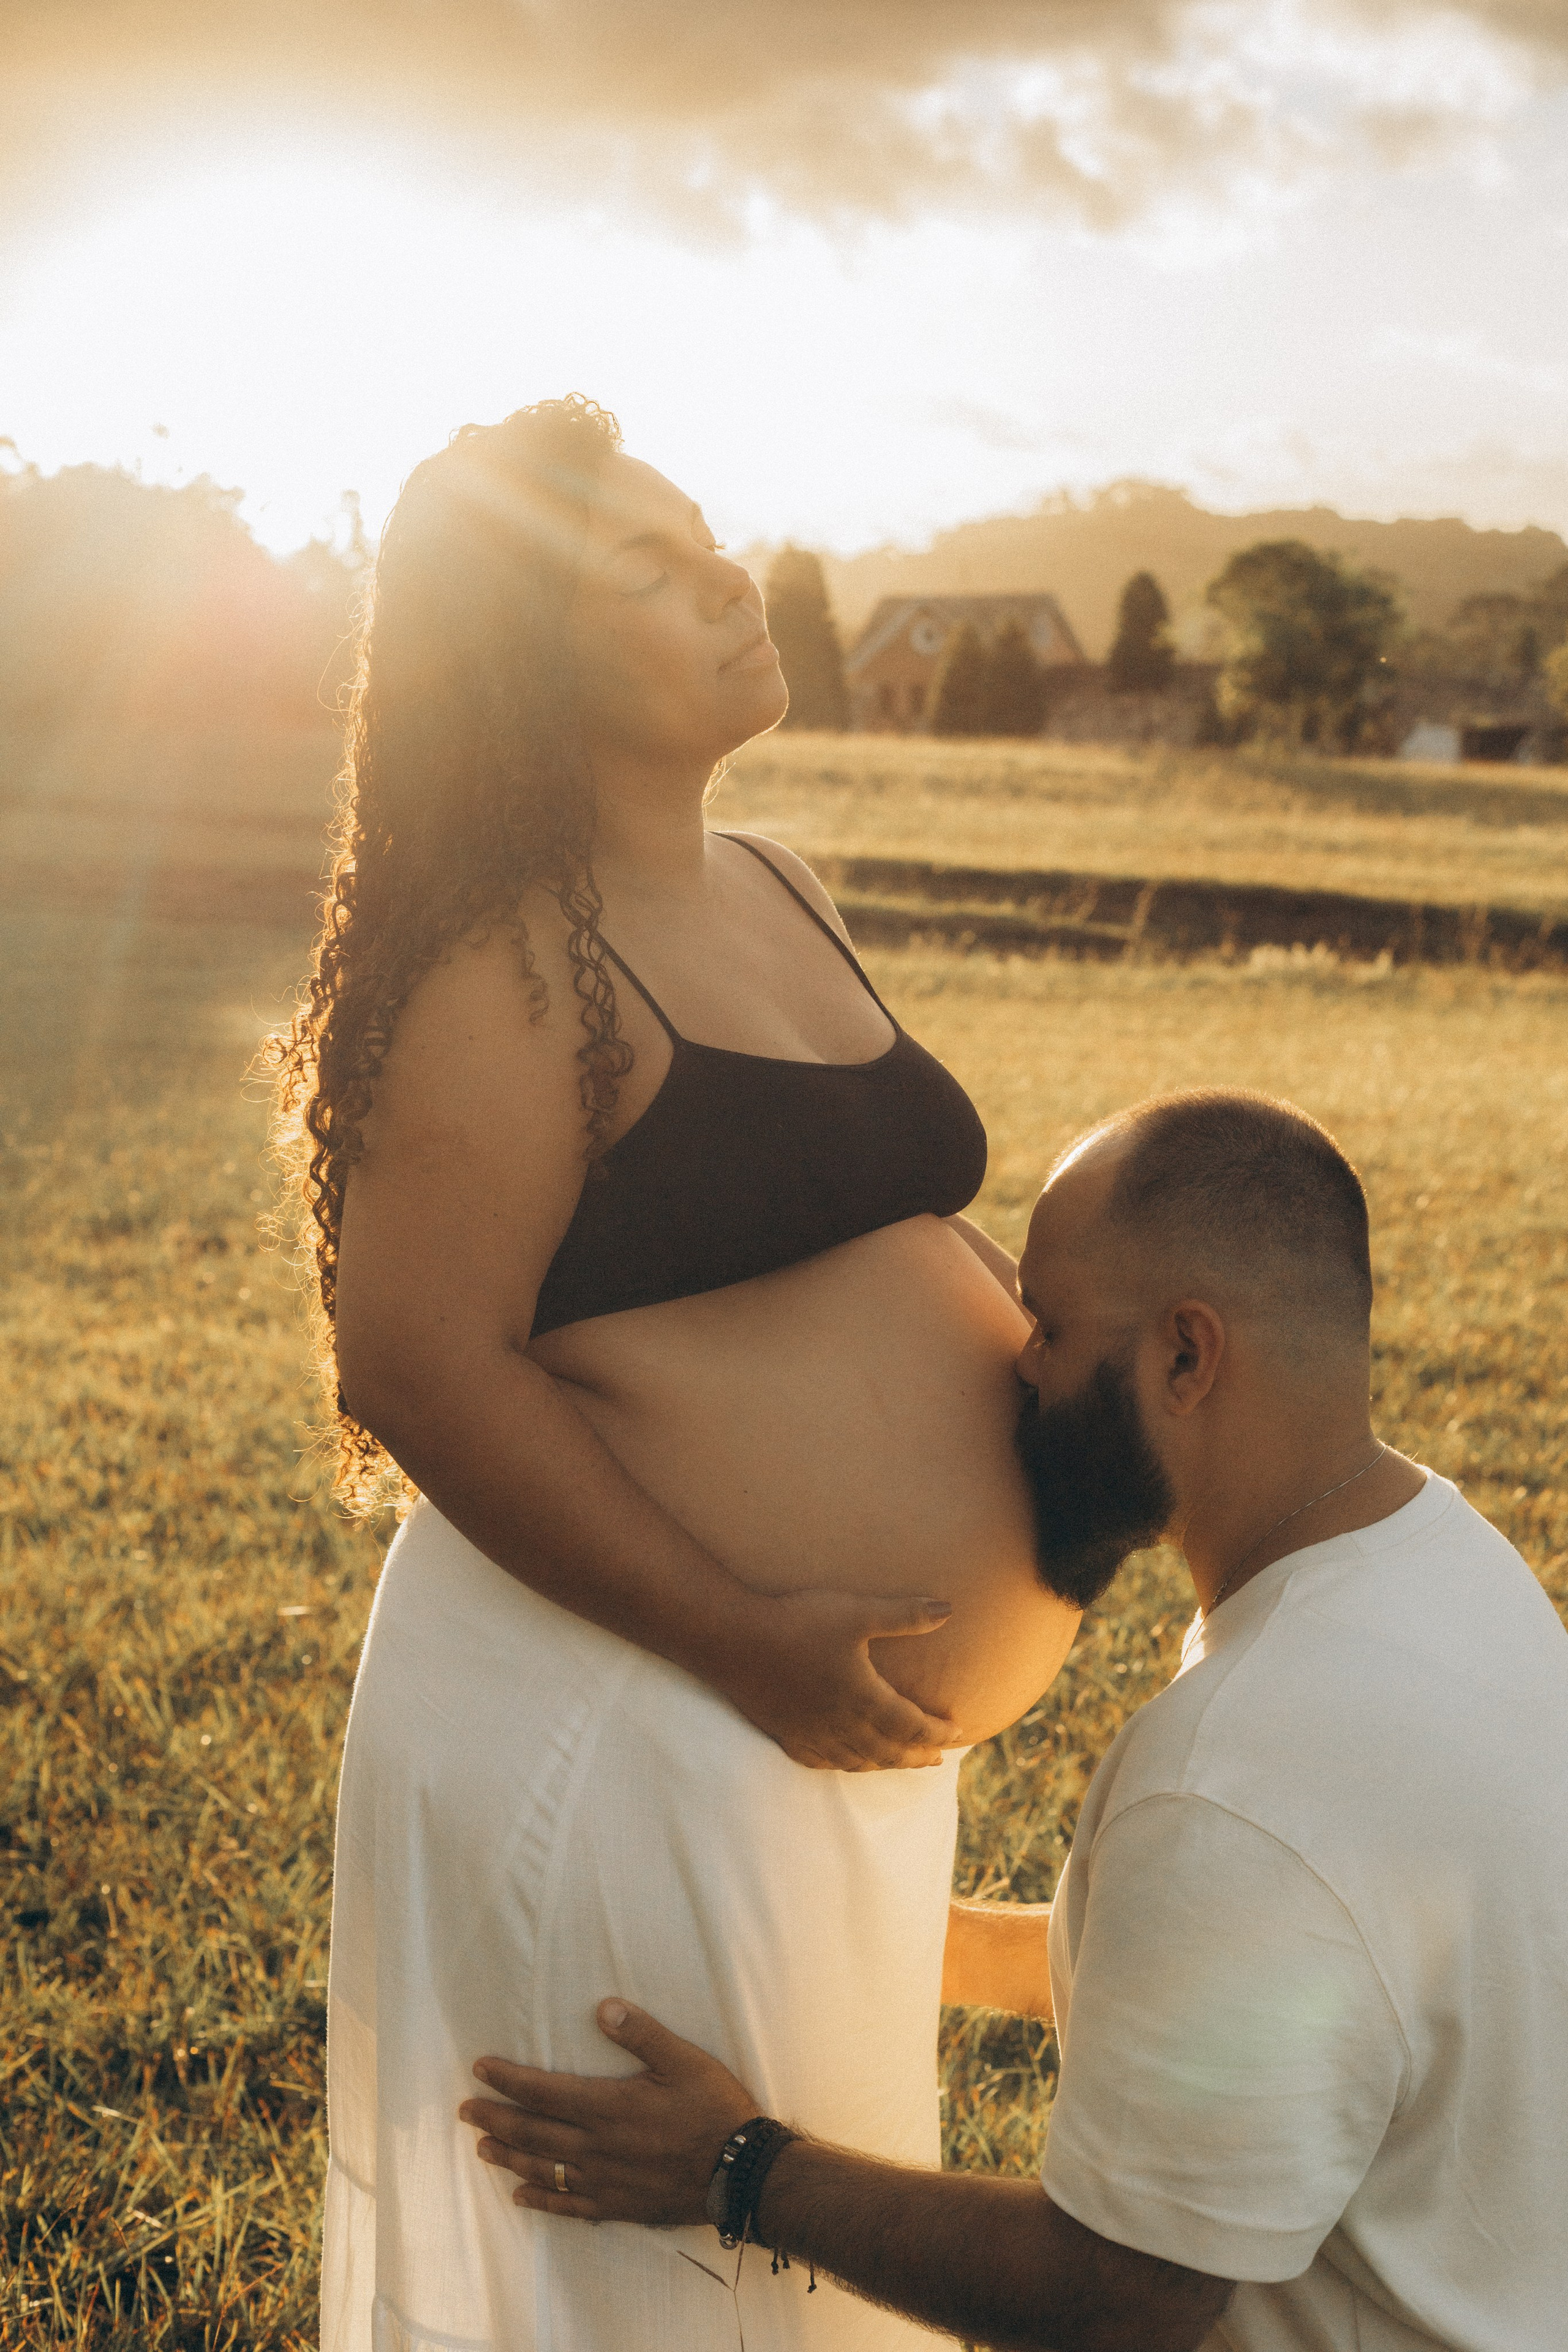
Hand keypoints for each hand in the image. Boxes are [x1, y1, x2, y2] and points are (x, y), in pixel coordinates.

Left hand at [459, 2000, 757, 2226]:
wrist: (740, 2173)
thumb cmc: (714, 2110)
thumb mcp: (684, 2060)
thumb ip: (641, 2034)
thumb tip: (602, 2007)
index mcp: (609, 2107)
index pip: (544, 2091)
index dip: (508, 2080)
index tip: (480, 2068)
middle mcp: (597, 2147)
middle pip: (533, 2131)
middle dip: (495, 2118)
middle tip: (465, 2110)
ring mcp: (605, 2181)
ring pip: (543, 2168)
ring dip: (509, 2156)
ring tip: (482, 2146)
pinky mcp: (618, 2206)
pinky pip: (569, 2205)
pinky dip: (541, 2199)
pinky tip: (522, 2195)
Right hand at [717, 1586, 958, 1769]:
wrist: (735, 1640)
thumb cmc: (798, 1622)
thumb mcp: (857, 1612)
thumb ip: (905, 1615)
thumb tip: (949, 1611)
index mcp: (863, 1697)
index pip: (911, 1725)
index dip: (937, 1731)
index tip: (957, 1731)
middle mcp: (841, 1724)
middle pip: (889, 1751)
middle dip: (917, 1756)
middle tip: (937, 1759)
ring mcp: (812, 1733)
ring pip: (857, 1761)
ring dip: (885, 1764)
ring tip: (899, 1762)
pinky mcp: (786, 1734)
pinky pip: (822, 1761)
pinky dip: (844, 1765)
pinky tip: (846, 1761)